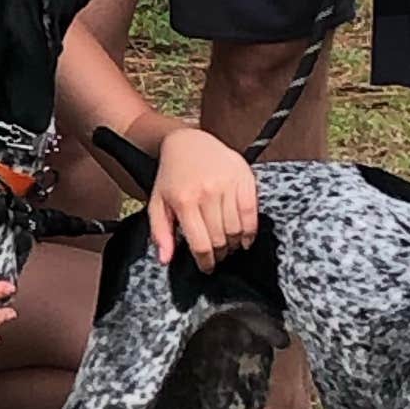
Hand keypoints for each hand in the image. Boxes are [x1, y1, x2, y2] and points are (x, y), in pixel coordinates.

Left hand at [146, 127, 260, 271]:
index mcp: (184, 200)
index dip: (205, 262)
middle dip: (220, 254)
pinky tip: (245, 237)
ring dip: (235, 244)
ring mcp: (227, 184)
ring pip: (237, 229)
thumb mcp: (158, 203)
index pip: (200, 244)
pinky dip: (251, 231)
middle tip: (218, 256)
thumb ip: (160, 233)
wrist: (188, 142)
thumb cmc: (172, 175)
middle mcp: (206, 192)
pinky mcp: (243, 178)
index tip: (207, 266)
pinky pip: (252, 213)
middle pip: (220, 239)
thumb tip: (165, 259)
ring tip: (229, 246)